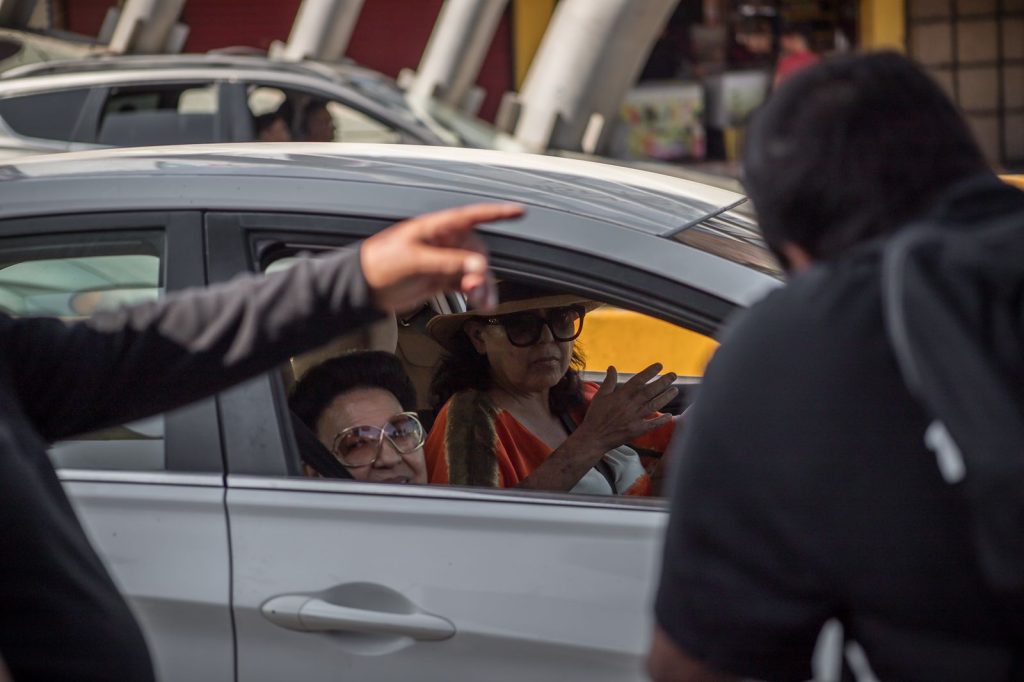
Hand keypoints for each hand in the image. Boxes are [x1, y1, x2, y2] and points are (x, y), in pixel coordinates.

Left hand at [360, 203, 523, 312]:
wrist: (364, 288)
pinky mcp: (440, 279)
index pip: (472, 216)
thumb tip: (478, 267)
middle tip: (476, 286)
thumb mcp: (416, 260)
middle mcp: (444, 243)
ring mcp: (443, 261)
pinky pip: (465, 284)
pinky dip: (474, 293)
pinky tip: (480, 303)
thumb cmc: (381, 263)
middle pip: (477, 252)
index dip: (497, 213)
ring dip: (481, 286)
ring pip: (474, 271)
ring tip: (481, 302)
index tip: (519, 211)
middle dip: (483, 270)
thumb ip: (449, 262)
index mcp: (437, 228)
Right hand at [577, 364, 677, 451]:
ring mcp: (635, 418)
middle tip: (673, 375)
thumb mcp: (600, 396)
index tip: (659, 366)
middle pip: (650, 391)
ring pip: (654, 405)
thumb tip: (612, 367)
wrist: (594, 437)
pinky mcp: (637, 430)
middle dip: (663, 382)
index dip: (650, 372)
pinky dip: (662, 420)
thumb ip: (609, 381)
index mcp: (621, 395)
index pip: (638, 380)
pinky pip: (653, 424)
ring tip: (675, 390)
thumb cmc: (595, 416)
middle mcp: (630, 405)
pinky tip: (670, 416)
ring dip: (666, 397)